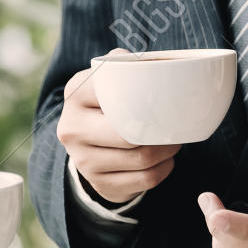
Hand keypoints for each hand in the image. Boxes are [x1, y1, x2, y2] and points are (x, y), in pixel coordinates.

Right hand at [56, 48, 180, 203]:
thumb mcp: (109, 80)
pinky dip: (163, 169)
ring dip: (167, 150)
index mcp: (75, 93)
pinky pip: (145, 179)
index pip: (114, 92)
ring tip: (174, 140)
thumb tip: (155, 63)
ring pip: (141, 158)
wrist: (88, 146)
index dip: (145, 98)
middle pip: (128, 133)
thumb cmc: (108, 105)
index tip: (161, 98)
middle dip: (160, 131)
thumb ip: (126, 64)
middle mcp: (71, 127)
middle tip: (176, 125)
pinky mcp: (99, 184)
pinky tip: (166, 160)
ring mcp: (82, 160)